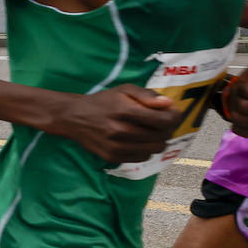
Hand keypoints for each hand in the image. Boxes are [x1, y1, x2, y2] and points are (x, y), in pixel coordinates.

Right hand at [54, 85, 181, 162]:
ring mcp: (116, 147)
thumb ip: (147, 95)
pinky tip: (138, 140)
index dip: (174, 117)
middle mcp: (120, 131)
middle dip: (168, 128)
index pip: (163, 121)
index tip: (174, 113)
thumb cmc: (103, 102)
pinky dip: (146, 149)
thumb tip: (169, 104)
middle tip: (162, 121)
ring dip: (158, 140)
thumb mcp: (124, 90)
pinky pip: (143, 157)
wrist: (73, 117)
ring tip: (150, 131)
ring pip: (155, 149)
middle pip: (162, 136)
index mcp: (124, 110)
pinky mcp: (113, 157)